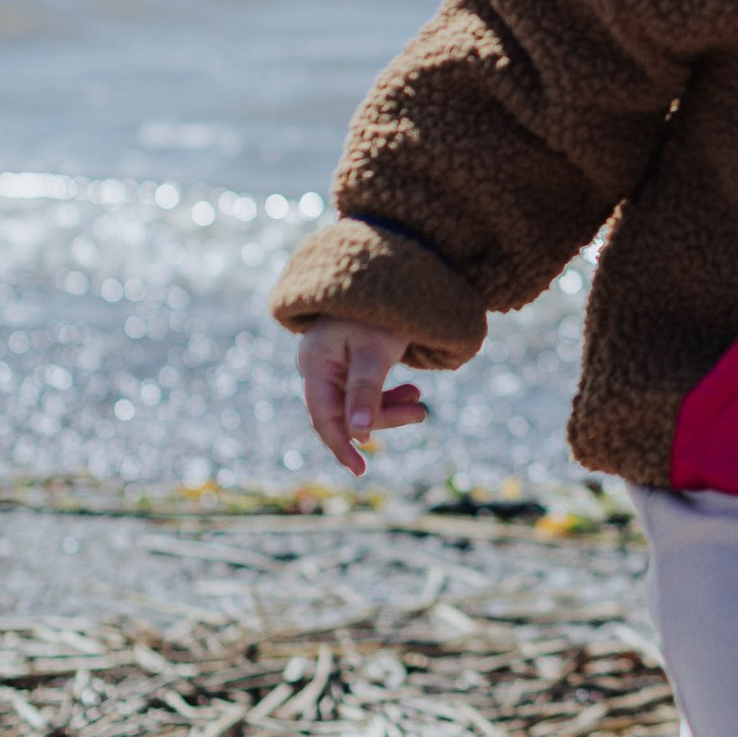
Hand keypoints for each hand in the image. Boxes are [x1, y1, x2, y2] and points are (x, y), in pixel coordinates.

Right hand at [297, 323, 429, 480]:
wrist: (389, 265)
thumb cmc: (381, 309)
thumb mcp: (377, 351)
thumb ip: (366, 392)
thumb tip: (360, 435)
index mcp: (316, 362)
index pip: (324, 416)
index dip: (341, 446)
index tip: (360, 470)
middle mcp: (318, 363)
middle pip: (345, 409)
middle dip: (382, 417)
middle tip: (421, 415)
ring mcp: (333, 359)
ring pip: (358, 399)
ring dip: (389, 405)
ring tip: (421, 404)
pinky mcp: (350, 356)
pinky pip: (365, 385)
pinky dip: (388, 392)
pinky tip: (412, 392)